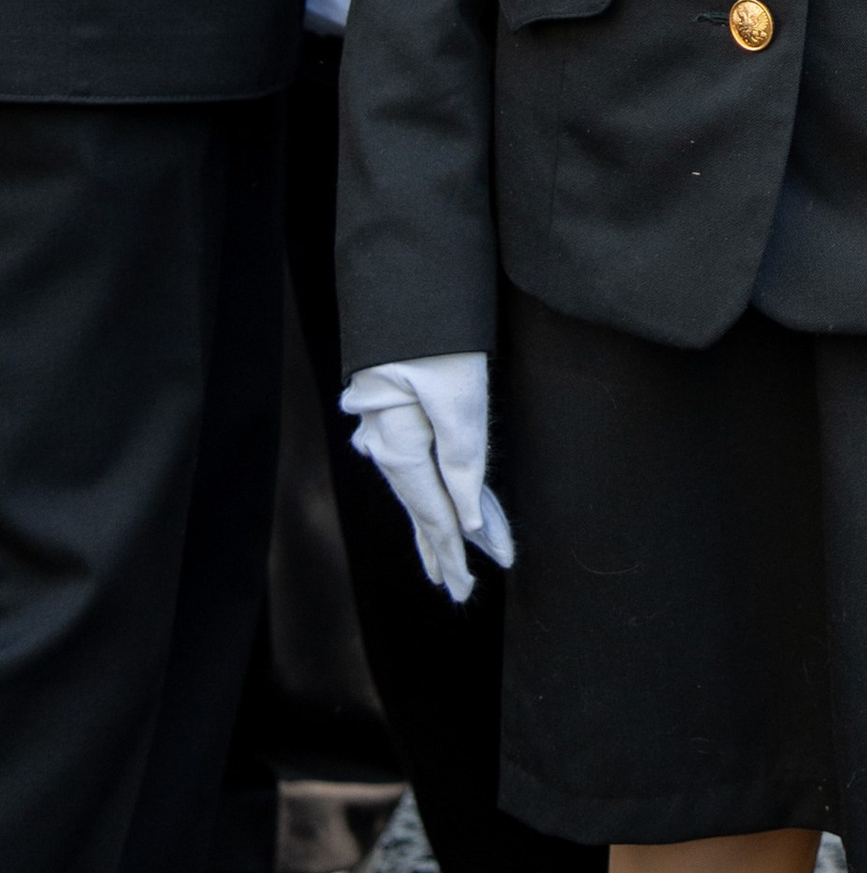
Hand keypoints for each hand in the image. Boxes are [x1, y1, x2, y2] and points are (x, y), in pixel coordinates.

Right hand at [342, 354, 515, 603]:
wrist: (406, 281)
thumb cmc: (437, 335)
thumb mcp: (459, 396)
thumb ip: (463, 459)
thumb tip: (469, 519)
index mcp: (399, 443)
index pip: (434, 509)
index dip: (458, 547)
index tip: (476, 581)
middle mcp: (385, 442)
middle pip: (420, 507)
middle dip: (441, 550)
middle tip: (458, 591)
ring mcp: (386, 427)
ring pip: (415, 490)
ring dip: (433, 527)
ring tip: (444, 564)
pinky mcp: (396, 409)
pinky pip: (413, 466)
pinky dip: (426, 494)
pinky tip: (427, 506)